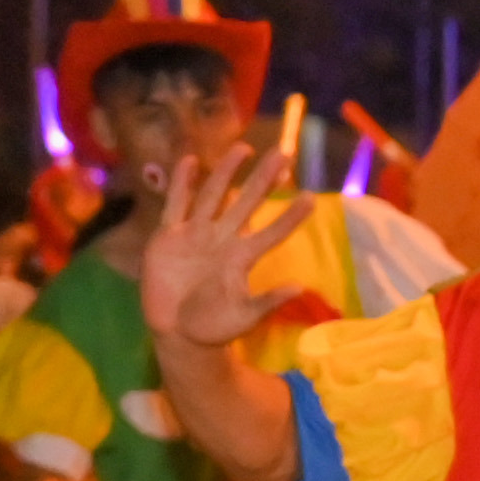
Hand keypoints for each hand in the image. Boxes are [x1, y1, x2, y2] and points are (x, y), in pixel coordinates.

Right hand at [136, 140, 308, 345]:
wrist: (176, 333)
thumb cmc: (214, 327)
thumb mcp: (244, 317)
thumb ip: (267, 302)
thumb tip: (300, 288)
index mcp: (242, 258)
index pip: (272, 233)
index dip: (289, 217)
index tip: (311, 199)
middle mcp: (222, 240)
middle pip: (246, 203)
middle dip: (263, 180)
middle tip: (283, 154)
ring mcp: (195, 235)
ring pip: (213, 195)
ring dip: (227, 172)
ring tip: (244, 147)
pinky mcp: (168, 236)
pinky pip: (176, 204)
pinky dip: (181, 184)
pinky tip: (190, 161)